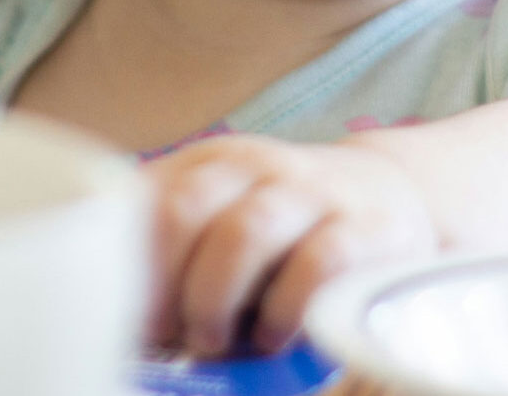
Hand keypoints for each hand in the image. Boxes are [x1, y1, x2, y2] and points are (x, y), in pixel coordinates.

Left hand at [143, 134, 437, 357]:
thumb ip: (179, 256)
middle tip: (165, 335)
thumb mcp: (225, 224)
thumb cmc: (285, 232)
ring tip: (211, 342)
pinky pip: (317, 263)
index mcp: (208, 164)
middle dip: (165, 283)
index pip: (146, 199)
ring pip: (246, 232)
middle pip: (185, 209)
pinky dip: (284, 310)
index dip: (124, 264)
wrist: (389, 190)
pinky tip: (274, 337)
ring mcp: (312, 191)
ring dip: (216, 297)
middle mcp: (256, 166)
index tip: (118, 315)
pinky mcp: (365, 227)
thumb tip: (122, 330)